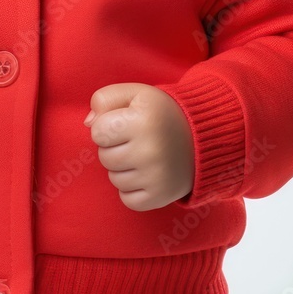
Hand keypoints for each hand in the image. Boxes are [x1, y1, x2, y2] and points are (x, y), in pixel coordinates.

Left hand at [84, 82, 194, 210]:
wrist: (204, 137)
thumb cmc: (161, 113)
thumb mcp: (135, 94)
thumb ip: (105, 99)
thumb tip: (88, 123)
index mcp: (143, 120)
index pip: (97, 131)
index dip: (107, 126)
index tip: (124, 123)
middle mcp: (151, 150)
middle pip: (104, 157)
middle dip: (114, 148)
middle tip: (136, 140)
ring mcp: (157, 176)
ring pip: (114, 179)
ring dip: (123, 168)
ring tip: (143, 155)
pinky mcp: (161, 197)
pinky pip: (126, 199)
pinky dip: (132, 189)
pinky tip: (146, 174)